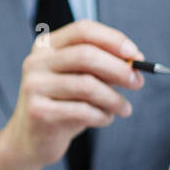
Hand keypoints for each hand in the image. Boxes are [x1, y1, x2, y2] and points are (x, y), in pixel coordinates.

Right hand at [0, 19, 144, 169]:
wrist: (30, 139)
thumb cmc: (62, 105)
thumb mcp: (80, 80)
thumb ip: (103, 68)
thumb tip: (134, 62)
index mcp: (46, 46)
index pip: (83, 30)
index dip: (113, 39)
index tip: (135, 54)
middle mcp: (36, 62)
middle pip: (86, 55)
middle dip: (119, 68)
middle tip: (138, 82)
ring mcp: (34, 86)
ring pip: (87, 85)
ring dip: (114, 98)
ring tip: (124, 108)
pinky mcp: (38, 111)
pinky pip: (82, 111)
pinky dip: (102, 116)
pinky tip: (105, 119)